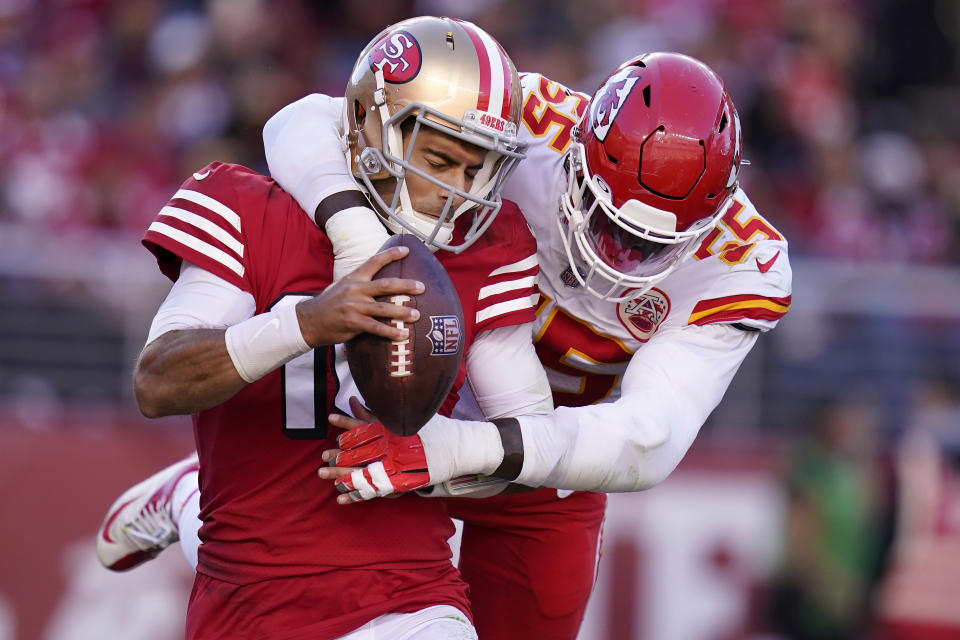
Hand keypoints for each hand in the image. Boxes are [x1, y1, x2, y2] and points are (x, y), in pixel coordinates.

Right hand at [295, 246, 422, 346]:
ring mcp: (353, 307)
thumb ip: (361, 284)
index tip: (406, 250)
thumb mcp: (342, 287)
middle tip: (422, 287)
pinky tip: (402, 335)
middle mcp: (355, 290)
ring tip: (416, 315)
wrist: (309, 321)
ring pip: (383, 308)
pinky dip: (391, 332)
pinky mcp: (352, 323)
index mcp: (353, 278)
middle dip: (406, 285)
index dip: (391, 254)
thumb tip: (383, 283)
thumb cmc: (330, 305)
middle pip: (385, 285)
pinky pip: (376, 328)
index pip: (374, 261)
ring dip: (402, 312)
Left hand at [318, 397, 431, 503]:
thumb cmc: (431, 430)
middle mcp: (392, 448)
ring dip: (342, 477)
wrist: (456, 447)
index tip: (331, 419)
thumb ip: (378, 413)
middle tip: (323, 459)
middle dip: (338, 457)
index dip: (346, 423)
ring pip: (362, 475)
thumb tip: (355, 401)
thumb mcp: (406, 418)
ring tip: (325, 476)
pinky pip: (373, 491)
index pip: (366, 425)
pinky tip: (341, 499)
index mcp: (393, 430)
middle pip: (359, 454)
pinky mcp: (400, 483)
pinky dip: (356, 495)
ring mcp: (396, 467)